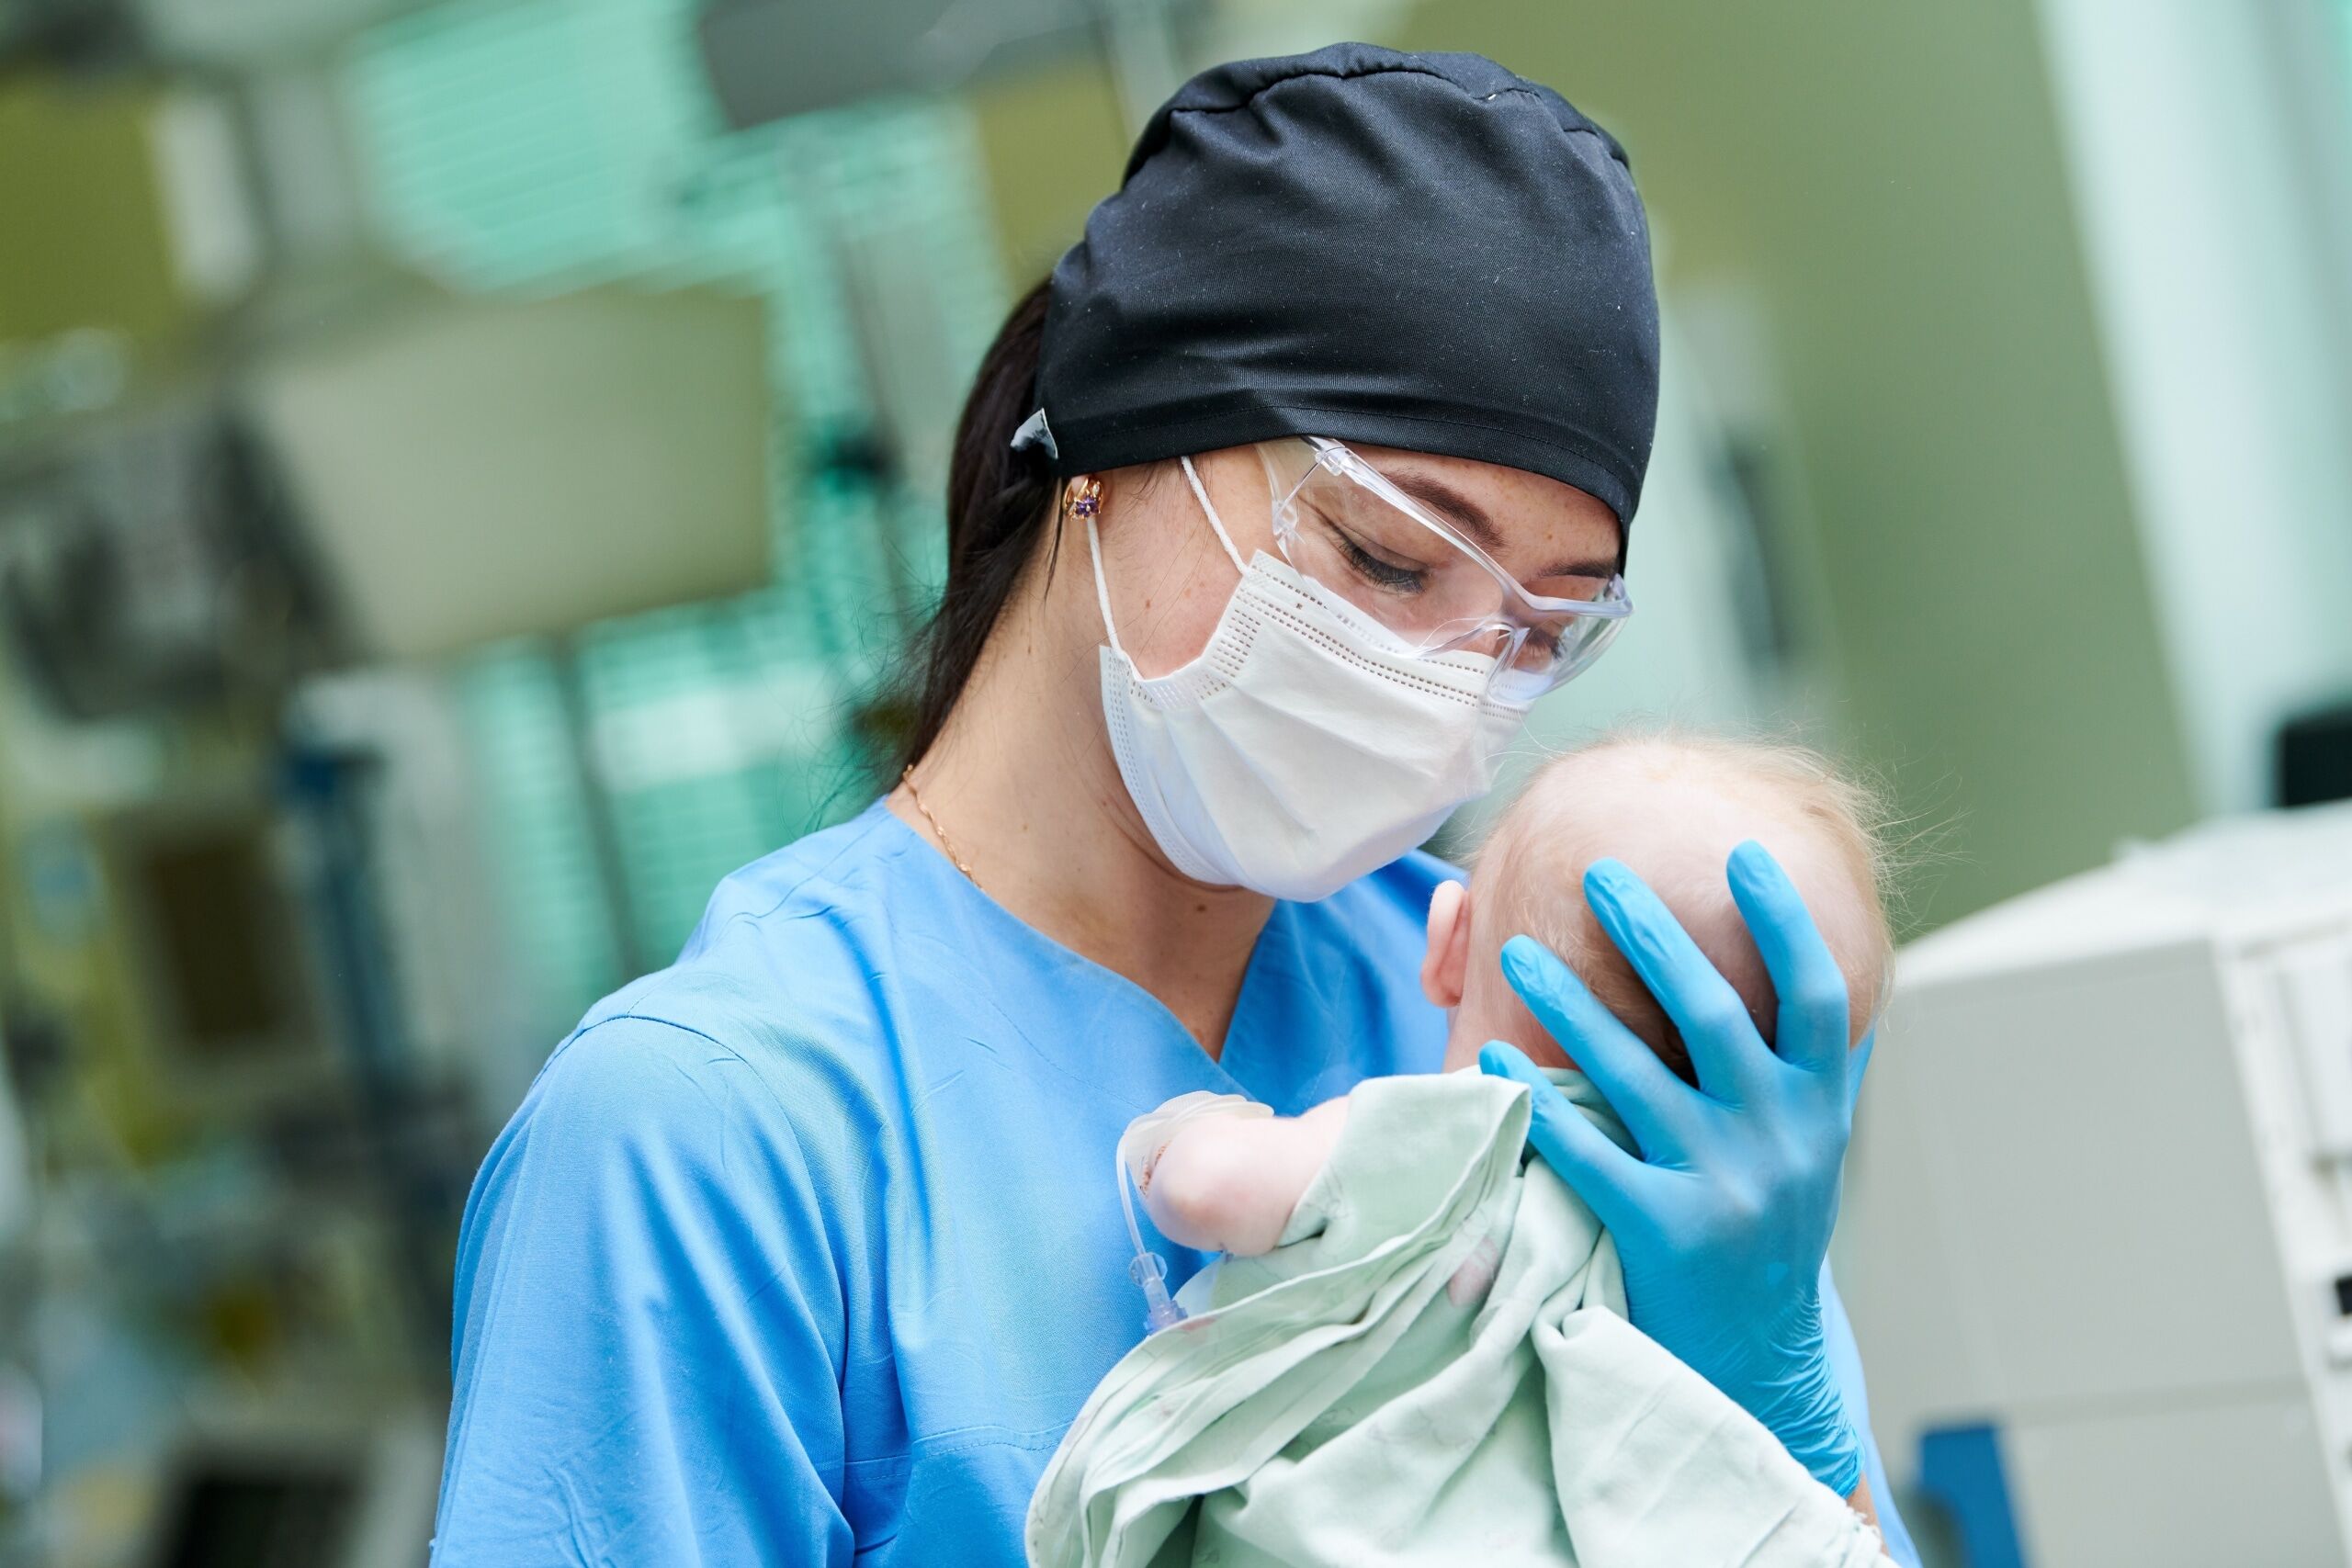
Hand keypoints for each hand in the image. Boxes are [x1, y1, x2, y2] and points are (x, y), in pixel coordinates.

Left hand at [1478, 841, 1865, 1494]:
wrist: (1758, 1367)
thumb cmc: (1767, 1235)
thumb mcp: (1809, 1149)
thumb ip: (1809, 1067)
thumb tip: (1816, 960)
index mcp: (1819, 1109)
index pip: (1817, 995)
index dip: (1785, 919)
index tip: (1743, 852)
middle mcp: (1781, 1139)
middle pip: (1715, 1014)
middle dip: (1653, 934)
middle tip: (1597, 873)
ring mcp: (1724, 1186)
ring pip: (1637, 1075)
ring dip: (1571, 1004)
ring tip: (1516, 952)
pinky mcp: (1664, 1233)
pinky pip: (1586, 1152)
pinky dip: (1536, 1102)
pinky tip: (1491, 1059)